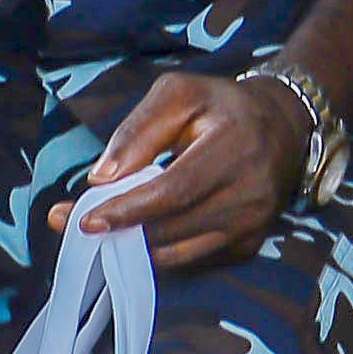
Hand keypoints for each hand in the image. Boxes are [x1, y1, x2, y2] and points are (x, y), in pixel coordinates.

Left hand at [51, 69, 305, 272]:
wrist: (282, 128)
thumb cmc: (220, 107)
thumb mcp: (179, 94)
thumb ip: (139, 130)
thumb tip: (101, 178)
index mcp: (234, 146)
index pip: (174, 190)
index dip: (128, 209)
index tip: (83, 220)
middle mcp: (250, 192)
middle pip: (173, 227)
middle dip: (119, 231)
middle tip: (71, 226)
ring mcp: (253, 224)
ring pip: (180, 252)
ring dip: (134, 248)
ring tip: (99, 232)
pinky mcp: (249, 244)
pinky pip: (193, 259)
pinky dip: (159, 252)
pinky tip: (136, 237)